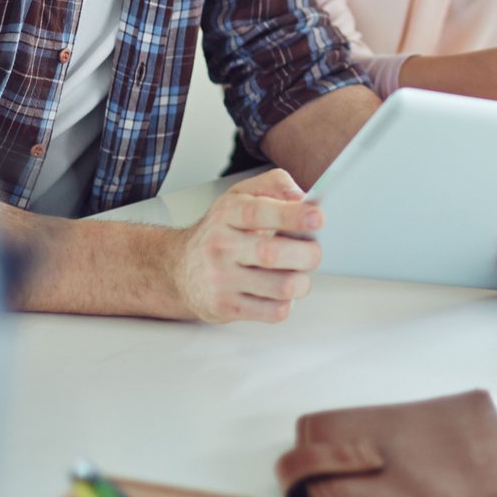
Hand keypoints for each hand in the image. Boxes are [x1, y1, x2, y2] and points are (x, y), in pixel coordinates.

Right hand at [168, 170, 322, 322]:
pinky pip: (274, 311)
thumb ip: (273, 184)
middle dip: (307, 254)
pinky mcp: (226, 308)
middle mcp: (220, 246)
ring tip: (298, 273)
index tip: (317, 217)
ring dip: (302, 281)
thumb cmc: (220, 232)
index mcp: (227, 213)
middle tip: (314, 252)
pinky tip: (280, 292)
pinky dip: (287, 302)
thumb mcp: (240, 196)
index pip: (258, 212)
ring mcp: (221, 279)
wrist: (179, 269)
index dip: (291, 215)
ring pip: (280, 286)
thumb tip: (303, 196)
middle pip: (272, 254)